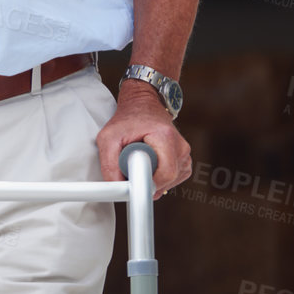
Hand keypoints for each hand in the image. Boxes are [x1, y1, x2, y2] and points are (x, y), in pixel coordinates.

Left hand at [96, 84, 190, 198]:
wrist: (143, 106)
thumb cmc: (126, 120)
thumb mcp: (108, 138)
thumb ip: (109, 164)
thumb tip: (118, 188)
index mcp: (165, 138)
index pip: (165, 174)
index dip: (148, 183)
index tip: (134, 184)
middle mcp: (181, 147)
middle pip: (168, 180)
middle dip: (147, 180)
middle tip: (131, 168)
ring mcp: (185, 155)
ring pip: (170, 182)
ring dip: (152, 178)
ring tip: (141, 160)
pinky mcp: (185, 162)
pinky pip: (173, 179)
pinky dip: (159, 177)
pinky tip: (150, 164)